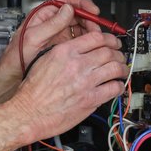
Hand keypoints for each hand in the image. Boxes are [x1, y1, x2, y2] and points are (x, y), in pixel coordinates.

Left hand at [0, 0, 102, 84]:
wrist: (13, 74)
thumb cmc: (16, 56)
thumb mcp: (34, 38)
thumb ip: (51, 24)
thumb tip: (67, 10)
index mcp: (43, 15)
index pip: (65, 2)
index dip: (81, 4)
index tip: (92, 11)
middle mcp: (51, 22)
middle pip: (76, 14)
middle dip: (88, 19)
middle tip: (96, 28)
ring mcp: (57, 33)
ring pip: (79, 26)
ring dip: (89, 30)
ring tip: (95, 38)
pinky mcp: (61, 45)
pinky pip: (77, 38)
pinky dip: (86, 40)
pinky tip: (90, 45)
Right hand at [8, 29, 127, 144]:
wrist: (28, 112)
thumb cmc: (31, 91)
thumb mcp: (43, 60)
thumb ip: (62, 53)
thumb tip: (77, 50)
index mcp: (64, 52)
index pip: (96, 37)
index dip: (109, 39)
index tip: (112, 42)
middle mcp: (77, 65)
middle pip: (109, 51)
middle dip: (118, 53)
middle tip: (119, 56)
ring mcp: (85, 82)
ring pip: (115, 68)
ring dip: (122, 68)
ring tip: (121, 70)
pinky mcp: (90, 99)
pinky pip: (113, 88)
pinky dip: (118, 86)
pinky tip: (116, 87)